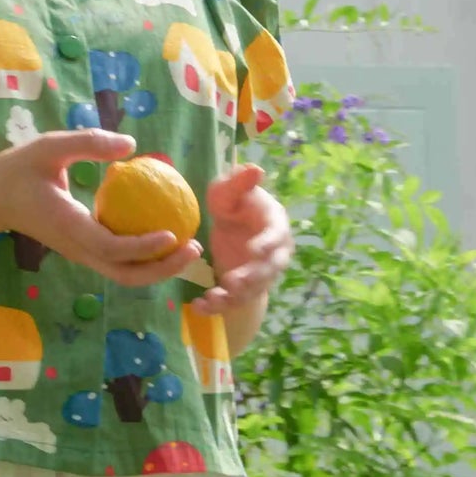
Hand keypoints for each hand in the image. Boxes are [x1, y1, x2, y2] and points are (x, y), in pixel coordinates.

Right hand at [0, 130, 205, 288]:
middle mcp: (76, 248)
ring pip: (123, 274)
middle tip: (193, 248)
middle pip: (124, 274)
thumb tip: (132, 144)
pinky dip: (146, 257)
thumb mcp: (49, 145)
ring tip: (188, 246)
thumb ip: (88, 142)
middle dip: (162, 269)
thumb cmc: (18, 169)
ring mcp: (80, 253)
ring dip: (158, 267)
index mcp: (67, 226)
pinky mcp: (84, 250)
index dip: (143, 247)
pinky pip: (118, 261)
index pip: (109, 247)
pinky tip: (167, 234)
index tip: (171, 234)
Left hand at [201, 164, 292, 315]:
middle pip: (268, 269)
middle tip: (234, 281)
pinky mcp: (244, 289)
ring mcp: (260, 274)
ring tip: (214, 297)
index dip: (268, 244)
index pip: (276, 236)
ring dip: (235, 296)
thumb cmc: (232, 205)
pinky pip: (233, 301)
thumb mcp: (228, 191)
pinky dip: (218, 306)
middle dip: (253, 277)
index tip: (254, 250)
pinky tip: (199, 306)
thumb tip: (256, 170)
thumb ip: (238, 183)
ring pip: (252, 289)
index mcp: (275, 225)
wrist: (230, 229)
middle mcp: (274, 253)